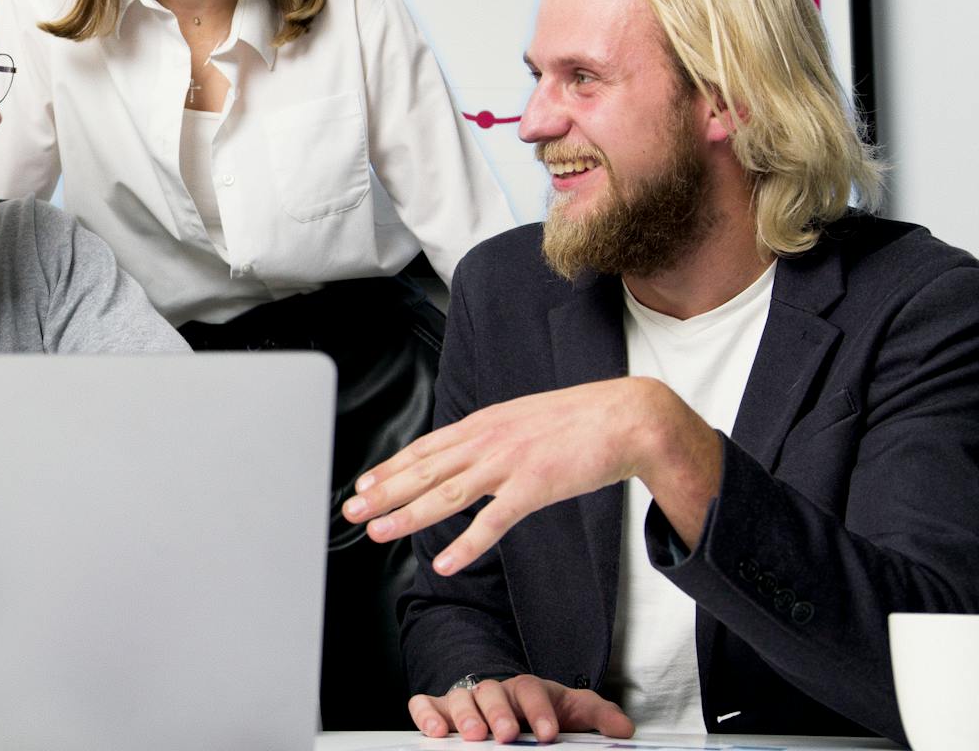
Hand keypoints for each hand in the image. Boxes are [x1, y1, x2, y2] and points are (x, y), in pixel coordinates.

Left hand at [342, 377, 719, 574]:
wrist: (627, 417)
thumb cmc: (578, 421)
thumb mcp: (521, 419)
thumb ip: (491, 437)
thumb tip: (466, 453)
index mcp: (483, 424)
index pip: (424, 449)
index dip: (389, 469)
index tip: (362, 486)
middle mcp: (487, 441)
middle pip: (424, 470)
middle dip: (383, 493)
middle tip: (352, 511)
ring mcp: (509, 463)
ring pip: (446, 494)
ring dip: (409, 516)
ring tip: (379, 533)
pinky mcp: (535, 486)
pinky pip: (494, 521)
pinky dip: (467, 544)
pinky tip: (445, 562)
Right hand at [408, 674, 633, 742]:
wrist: (509, 706)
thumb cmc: (540, 710)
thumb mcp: (572, 711)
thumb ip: (597, 716)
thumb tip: (624, 729)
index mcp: (526, 689)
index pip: (531, 690)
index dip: (539, 711)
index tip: (548, 734)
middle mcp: (493, 690)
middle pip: (492, 692)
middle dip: (499, 713)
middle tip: (507, 734)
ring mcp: (464, 699)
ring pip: (459, 698)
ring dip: (465, 716)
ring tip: (473, 736)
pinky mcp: (439, 710)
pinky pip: (424, 705)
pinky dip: (426, 714)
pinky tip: (435, 732)